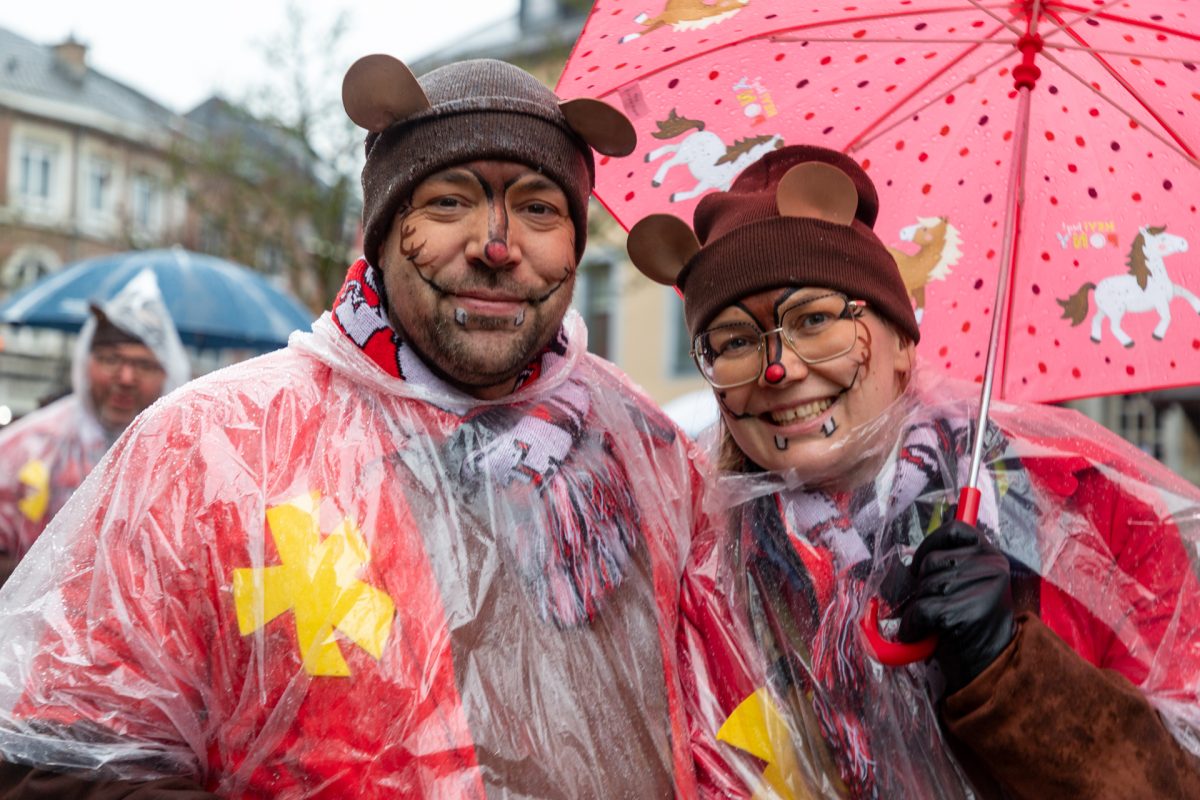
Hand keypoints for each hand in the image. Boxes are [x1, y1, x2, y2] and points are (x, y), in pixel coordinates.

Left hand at [897, 520, 1014, 692]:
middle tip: (930, 605)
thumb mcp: (966, 585)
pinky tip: (918, 634)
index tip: (918, 565)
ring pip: (926, 586)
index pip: (954, 531)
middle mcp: (992, 567)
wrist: (990, 663)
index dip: (929, 544)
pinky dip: (912, 626)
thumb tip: (904, 565)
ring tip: (930, 623)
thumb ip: (947, 566)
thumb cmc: (969, 622)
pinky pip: (923, 610)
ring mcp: (983, 589)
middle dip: (921, 586)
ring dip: (917, 608)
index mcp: (991, 555)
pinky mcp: (970, 613)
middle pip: (932, 562)